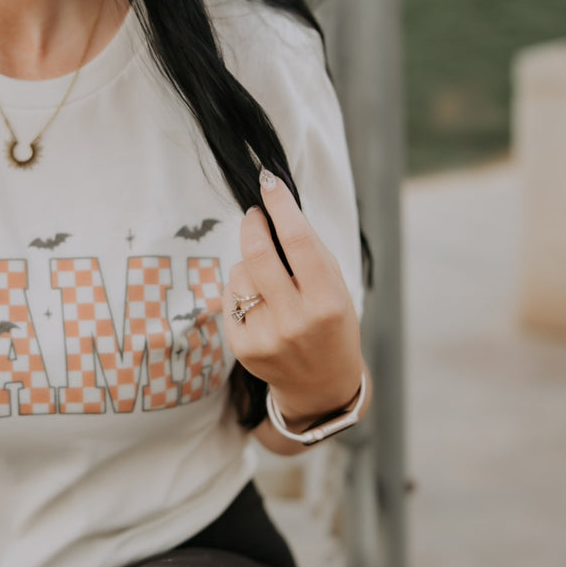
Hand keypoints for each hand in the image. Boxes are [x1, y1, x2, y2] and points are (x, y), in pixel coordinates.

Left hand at [225, 167, 362, 424]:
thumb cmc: (331, 324)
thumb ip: (309, 252)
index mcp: (327, 301)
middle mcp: (296, 321)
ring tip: (268, 280)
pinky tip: (259, 306)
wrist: (322, 384)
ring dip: (249, 264)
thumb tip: (275, 208)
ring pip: (239, 274)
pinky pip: (229, 298)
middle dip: (252, 225)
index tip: (269, 183)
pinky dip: (241, 292)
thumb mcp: (336, 288)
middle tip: (255, 215)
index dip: (280, 206)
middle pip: (258, 254)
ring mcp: (266, 337)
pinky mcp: (243, 348)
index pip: (298, 241)